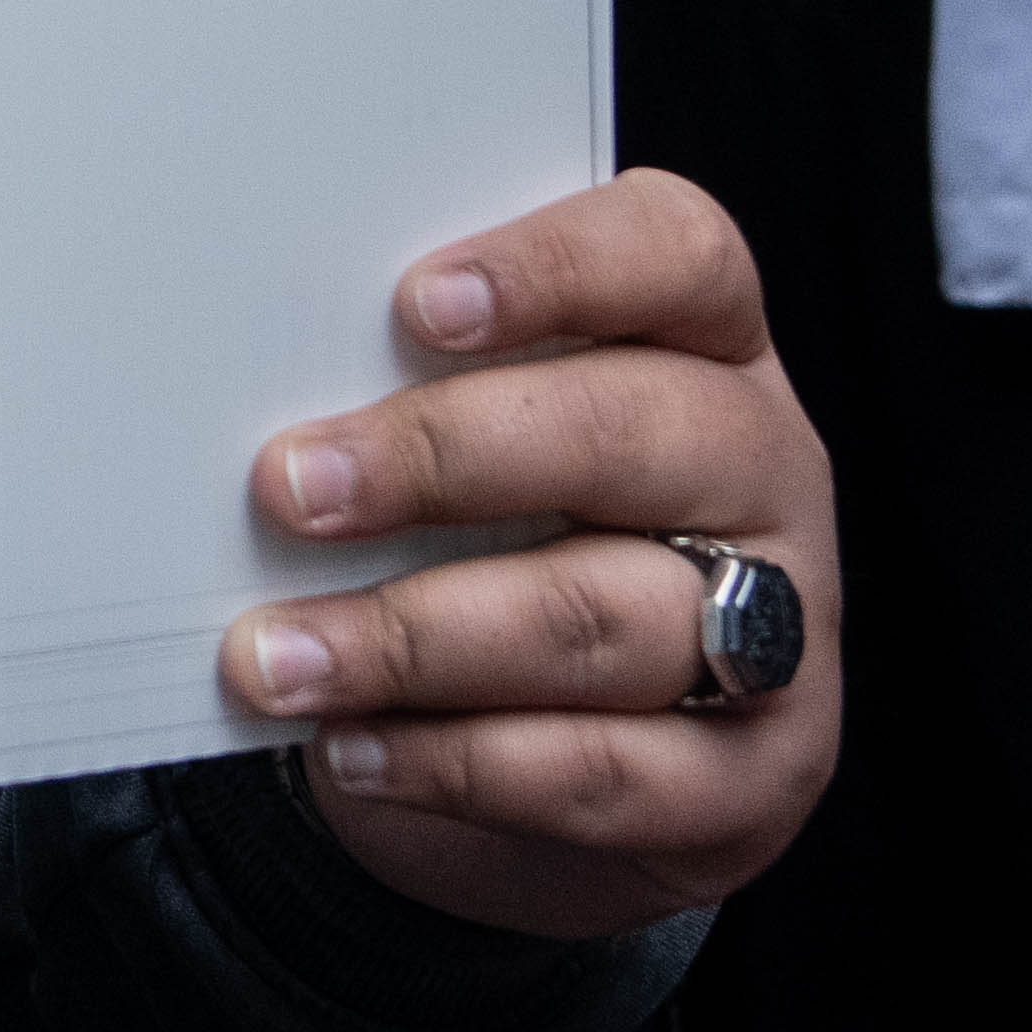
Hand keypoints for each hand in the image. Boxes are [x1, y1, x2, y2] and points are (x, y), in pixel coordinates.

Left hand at [227, 171, 841, 937]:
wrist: (548, 770)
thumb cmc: (483, 543)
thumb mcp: (460, 445)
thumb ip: (395, 390)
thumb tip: (248, 390)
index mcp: (706, 344)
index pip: (677, 254)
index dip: (556, 267)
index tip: (415, 303)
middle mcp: (762, 470)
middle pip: (629, 432)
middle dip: (442, 458)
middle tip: (290, 485)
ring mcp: (783, 629)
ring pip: (608, 618)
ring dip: (417, 638)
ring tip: (277, 656)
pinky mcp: (753, 778)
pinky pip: (605, 772)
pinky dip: (459, 762)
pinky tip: (352, 746)